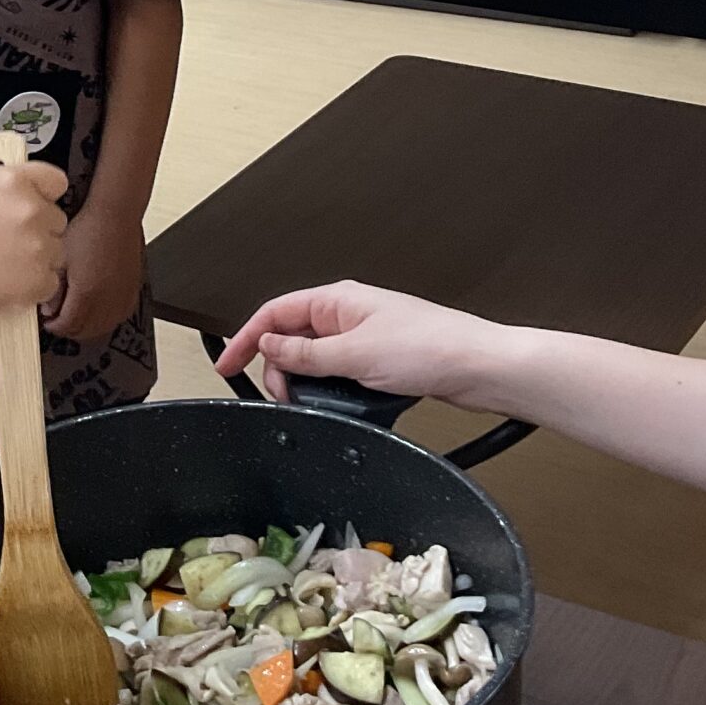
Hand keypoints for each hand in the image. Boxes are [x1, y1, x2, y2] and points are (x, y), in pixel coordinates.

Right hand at [0, 153, 66, 315]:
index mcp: (15, 180)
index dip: (44, 193)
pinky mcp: (37, 280)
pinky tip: (9, 282)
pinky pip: (50, 282)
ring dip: (37, 257)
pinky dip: (34, 285)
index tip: (34, 202)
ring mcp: (38, 247)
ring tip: (5, 263)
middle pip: (56, 219)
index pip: (56, 181)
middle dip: (38, 228)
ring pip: (55, 252)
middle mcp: (31, 210)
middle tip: (9, 238)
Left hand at [42, 201, 140, 340]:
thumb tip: (50, 307)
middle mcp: (108, 298)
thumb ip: (53, 288)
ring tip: (76, 315)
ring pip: (104, 326)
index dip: (54, 326)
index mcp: (87, 292)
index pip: (68, 326)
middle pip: (86, 331)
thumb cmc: (89, 228)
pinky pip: (120, 315)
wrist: (115, 213)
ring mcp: (122, 295)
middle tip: (58, 319)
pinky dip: (107, 318)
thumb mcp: (60, 258)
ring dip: (88, 326)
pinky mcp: (132, 288)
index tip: (48, 320)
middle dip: (69, 329)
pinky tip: (99, 310)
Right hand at [215, 280, 516, 411]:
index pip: (275, 313)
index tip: (225, 365)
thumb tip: (269, 346)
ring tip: (312, 403)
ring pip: (315, 360)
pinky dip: (331, 390)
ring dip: (307, 382)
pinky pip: (339, 374)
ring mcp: (364, 338)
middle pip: (292, 338)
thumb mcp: (354, 355)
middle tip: (283, 399)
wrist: (479, 367)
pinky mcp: (380, 361)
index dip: (246, 339)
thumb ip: (305, 354)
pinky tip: (341, 404)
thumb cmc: (429, 348)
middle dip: (279, 368)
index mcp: (337, 301)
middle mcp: (348, 315)